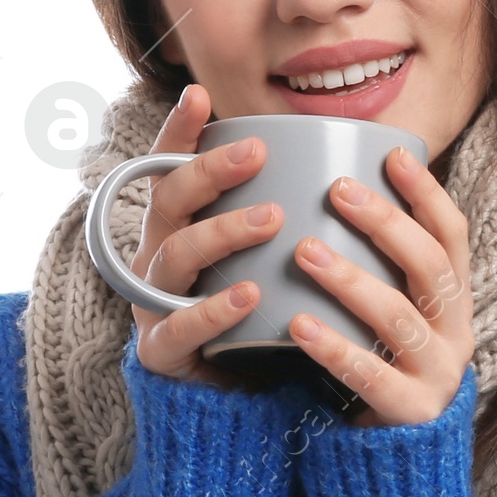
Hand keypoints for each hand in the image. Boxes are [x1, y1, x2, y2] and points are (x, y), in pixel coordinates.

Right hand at [128, 84, 283, 386]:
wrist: (241, 401)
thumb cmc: (261, 315)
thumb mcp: (271, 259)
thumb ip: (286, 212)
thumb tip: (343, 157)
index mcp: (179, 228)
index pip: (170, 169)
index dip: (178, 133)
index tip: (199, 95)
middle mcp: (157, 258)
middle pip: (168, 202)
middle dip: (208, 172)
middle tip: (257, 153)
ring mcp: (153, 305)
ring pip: (174, 258)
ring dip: (222, 232)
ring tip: (271, 219)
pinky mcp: (162, 353)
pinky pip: (178, 328)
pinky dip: (212, 310)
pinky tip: (247, 295)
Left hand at [286, 145, 473, 425]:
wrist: (393, 467)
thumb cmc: (377, 372)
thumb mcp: (387, 318)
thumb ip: (375, 272)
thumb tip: (327, 193)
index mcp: (453, 302)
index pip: (452, 236)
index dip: (426, 194)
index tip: (390, 155)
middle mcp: (457, 334)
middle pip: (430, 267)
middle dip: (386, 224)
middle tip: (337, 191)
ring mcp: (438, 376)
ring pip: (400, 317)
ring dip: (351, 279)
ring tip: (305, 250)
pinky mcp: (410, 415)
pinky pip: (370, 375)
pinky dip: (333, 346)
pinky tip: (297, 323)